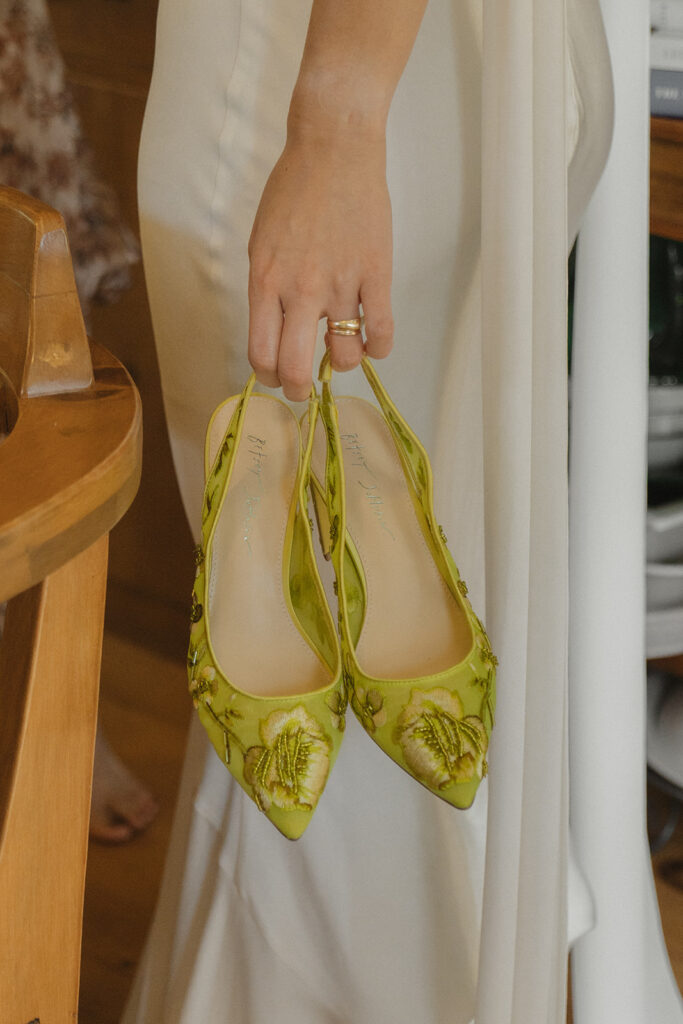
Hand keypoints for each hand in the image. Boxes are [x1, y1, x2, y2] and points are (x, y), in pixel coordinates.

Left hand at [247, 127, 393, 400]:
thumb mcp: (261, 243)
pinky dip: (379, 347)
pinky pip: (382, 331)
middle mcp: (300, 291)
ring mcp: (341, 285)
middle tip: (303, 388)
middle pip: (296, 368)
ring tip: (343, 353)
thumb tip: (277, 329)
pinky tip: (374, 343)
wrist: (334, 148)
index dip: (267, 376)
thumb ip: (267, 289)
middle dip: (298, 389)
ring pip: (344, 355)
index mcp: (265, 282)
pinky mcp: (376, 275)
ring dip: (342, 364)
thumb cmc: (293, 190)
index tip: (274, 375)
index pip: (261, 353)